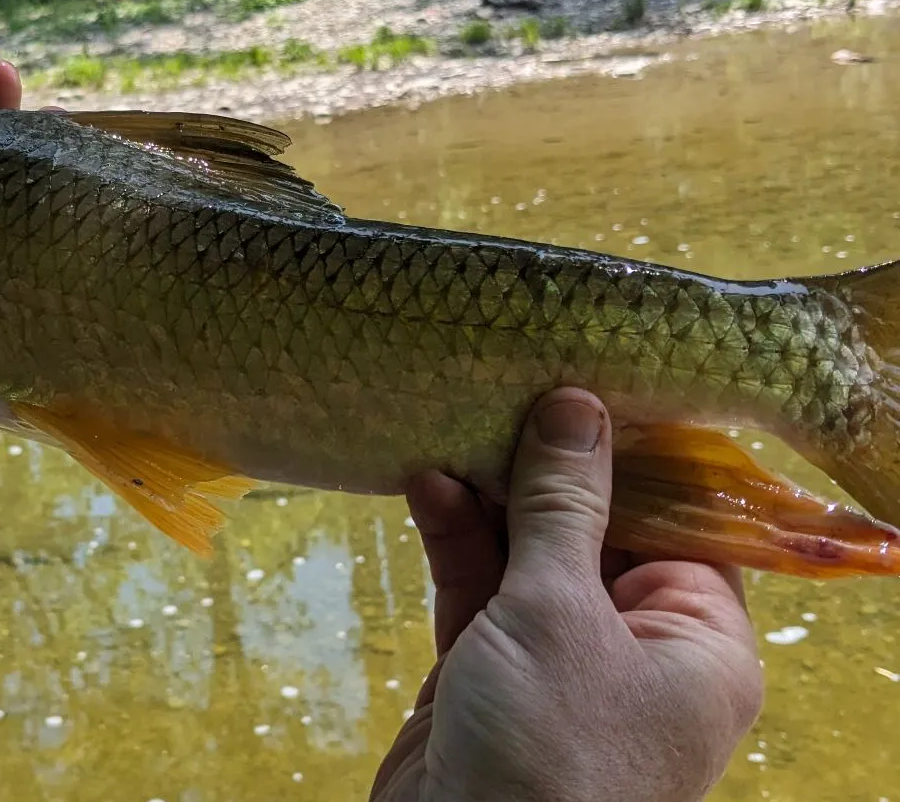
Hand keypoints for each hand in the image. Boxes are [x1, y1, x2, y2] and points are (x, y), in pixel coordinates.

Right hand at [372, 389, 762, 801]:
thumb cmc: (549, 750)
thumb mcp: (558, 611)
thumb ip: (563, 506)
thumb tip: (578, 407)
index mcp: (695, 643)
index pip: (679, 520)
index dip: (635, 450)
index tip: (589, 375)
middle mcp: (635, 647)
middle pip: (597, 528)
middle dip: (546, 466)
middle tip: (506, 387)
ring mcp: (557, 658)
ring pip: (529, 550)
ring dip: (489, 495)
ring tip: (454, 425)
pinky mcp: (490, 668)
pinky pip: (480, 583)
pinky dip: (456, 535)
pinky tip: (429, 484)